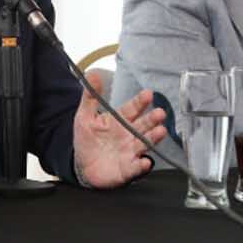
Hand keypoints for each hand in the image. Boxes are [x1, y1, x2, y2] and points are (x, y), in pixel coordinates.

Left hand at [72, 71, 166, 188]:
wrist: (82, 165)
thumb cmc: (87, 139)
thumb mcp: (84, 116)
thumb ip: (90, 97)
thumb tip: (91, 74)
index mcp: (120, 120)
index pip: (132, 108)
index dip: (140, 101)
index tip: (148, 94)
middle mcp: (129, 134)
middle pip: (144, 125)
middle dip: (152, 119)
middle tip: (160, 113)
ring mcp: (130, 151)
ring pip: (145, 143)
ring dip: (153, 138)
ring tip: (160, 131)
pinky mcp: (128, 168)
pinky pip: (136, 167)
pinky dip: (141, 165)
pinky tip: (144, 161)